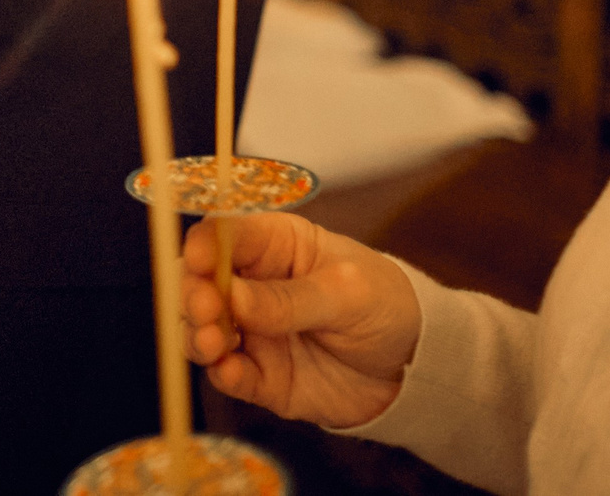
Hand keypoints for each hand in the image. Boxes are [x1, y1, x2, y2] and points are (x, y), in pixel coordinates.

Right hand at [181, 214, 420, 429]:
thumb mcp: (347, 293)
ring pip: (202, 329)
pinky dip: (223, 373)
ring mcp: (252, 331)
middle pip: (199, 282)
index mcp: (273, 245)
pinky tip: (231, 372)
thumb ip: (290, 298)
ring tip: (212, 342)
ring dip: (197, 334)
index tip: (199, 261)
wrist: (416, 368)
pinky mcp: (260, 375)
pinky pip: (229, 374)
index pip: (223, 234)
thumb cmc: (385, 306)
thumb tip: (233, 297)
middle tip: (206, 309)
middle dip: (193, 294)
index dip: (204, 244)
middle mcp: (251, 285)